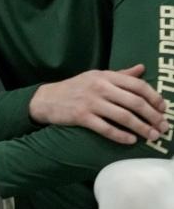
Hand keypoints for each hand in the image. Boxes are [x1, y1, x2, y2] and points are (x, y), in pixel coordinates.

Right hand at [30, 64, 165, 144]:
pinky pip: (105, 128)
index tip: (163, 109)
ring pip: (123, 116)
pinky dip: (120, 135)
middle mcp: (100, 87)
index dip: (154, 97)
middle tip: (163, 127)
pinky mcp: (81, 117)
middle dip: (152, 116)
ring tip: (151, 136)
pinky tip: (130, 140)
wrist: (46, 99)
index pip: (137, 85)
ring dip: (141, 128)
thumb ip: (120, 74)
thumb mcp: (96, 76)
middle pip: (134, 102)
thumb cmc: (74, 88)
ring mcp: (90, 102)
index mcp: (106, 76)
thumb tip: (142, 68)